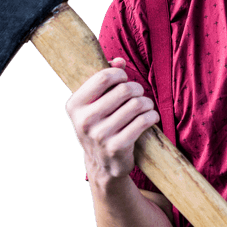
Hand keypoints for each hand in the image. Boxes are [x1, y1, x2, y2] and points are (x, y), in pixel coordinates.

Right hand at [65, 57, 159, 181]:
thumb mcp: (94, 105)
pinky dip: (152, 116)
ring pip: (136, 105)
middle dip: (137, 89)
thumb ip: (104, 80)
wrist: (102, 165)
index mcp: (74, 106)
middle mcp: (85, 121)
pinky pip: (143, 122)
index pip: (103, 77)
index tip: (125, 81)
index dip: (120, 75)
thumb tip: (119, 61)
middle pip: (124, 90)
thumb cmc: (100, 127)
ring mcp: (100, 135)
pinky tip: (152, 117)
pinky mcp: (117, 147)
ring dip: (147, 103)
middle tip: (140, 95)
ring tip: (147, 107)